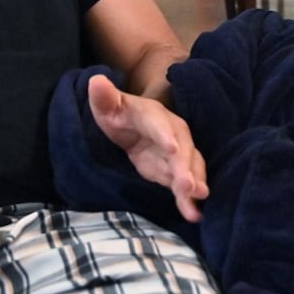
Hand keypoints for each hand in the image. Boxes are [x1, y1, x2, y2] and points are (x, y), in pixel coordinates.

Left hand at [88, 74, 208, 221]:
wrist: (131, 127)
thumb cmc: (118, 113)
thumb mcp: (107, 106)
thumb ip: (104, 97)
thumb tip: (96, 81)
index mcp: (152, 114)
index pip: (160, 123)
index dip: (166, 135)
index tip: (173, 149)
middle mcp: (172, 132)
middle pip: (182, 148)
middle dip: (186, 167)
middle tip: (188, 185)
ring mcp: (177, 152)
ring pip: (190, 166)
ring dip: (194, 182)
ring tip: (197, 198)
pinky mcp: (176, 171)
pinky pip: (185, 183)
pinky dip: (190, 198)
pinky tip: (194, 213)